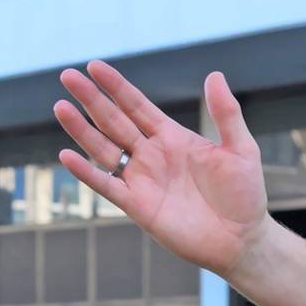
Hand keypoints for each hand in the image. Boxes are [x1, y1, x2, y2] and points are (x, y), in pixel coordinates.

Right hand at [54, 62, 277, 280]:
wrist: (243, 239)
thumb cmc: (245, 195)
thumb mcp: (241, 150)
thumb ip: (226, 114)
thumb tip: (214, 74)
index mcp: (173, 137)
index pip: (137, 106)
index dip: (117, 87)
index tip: (94, 66)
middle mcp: (152, 155)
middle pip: (114, 121)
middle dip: (91, 99)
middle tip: (68, 75)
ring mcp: (142, 179)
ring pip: (104, 149)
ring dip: (81, 130)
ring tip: (61, 107)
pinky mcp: (138, 205)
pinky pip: (107, 185)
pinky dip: (87, 172)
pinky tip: (68, 156)